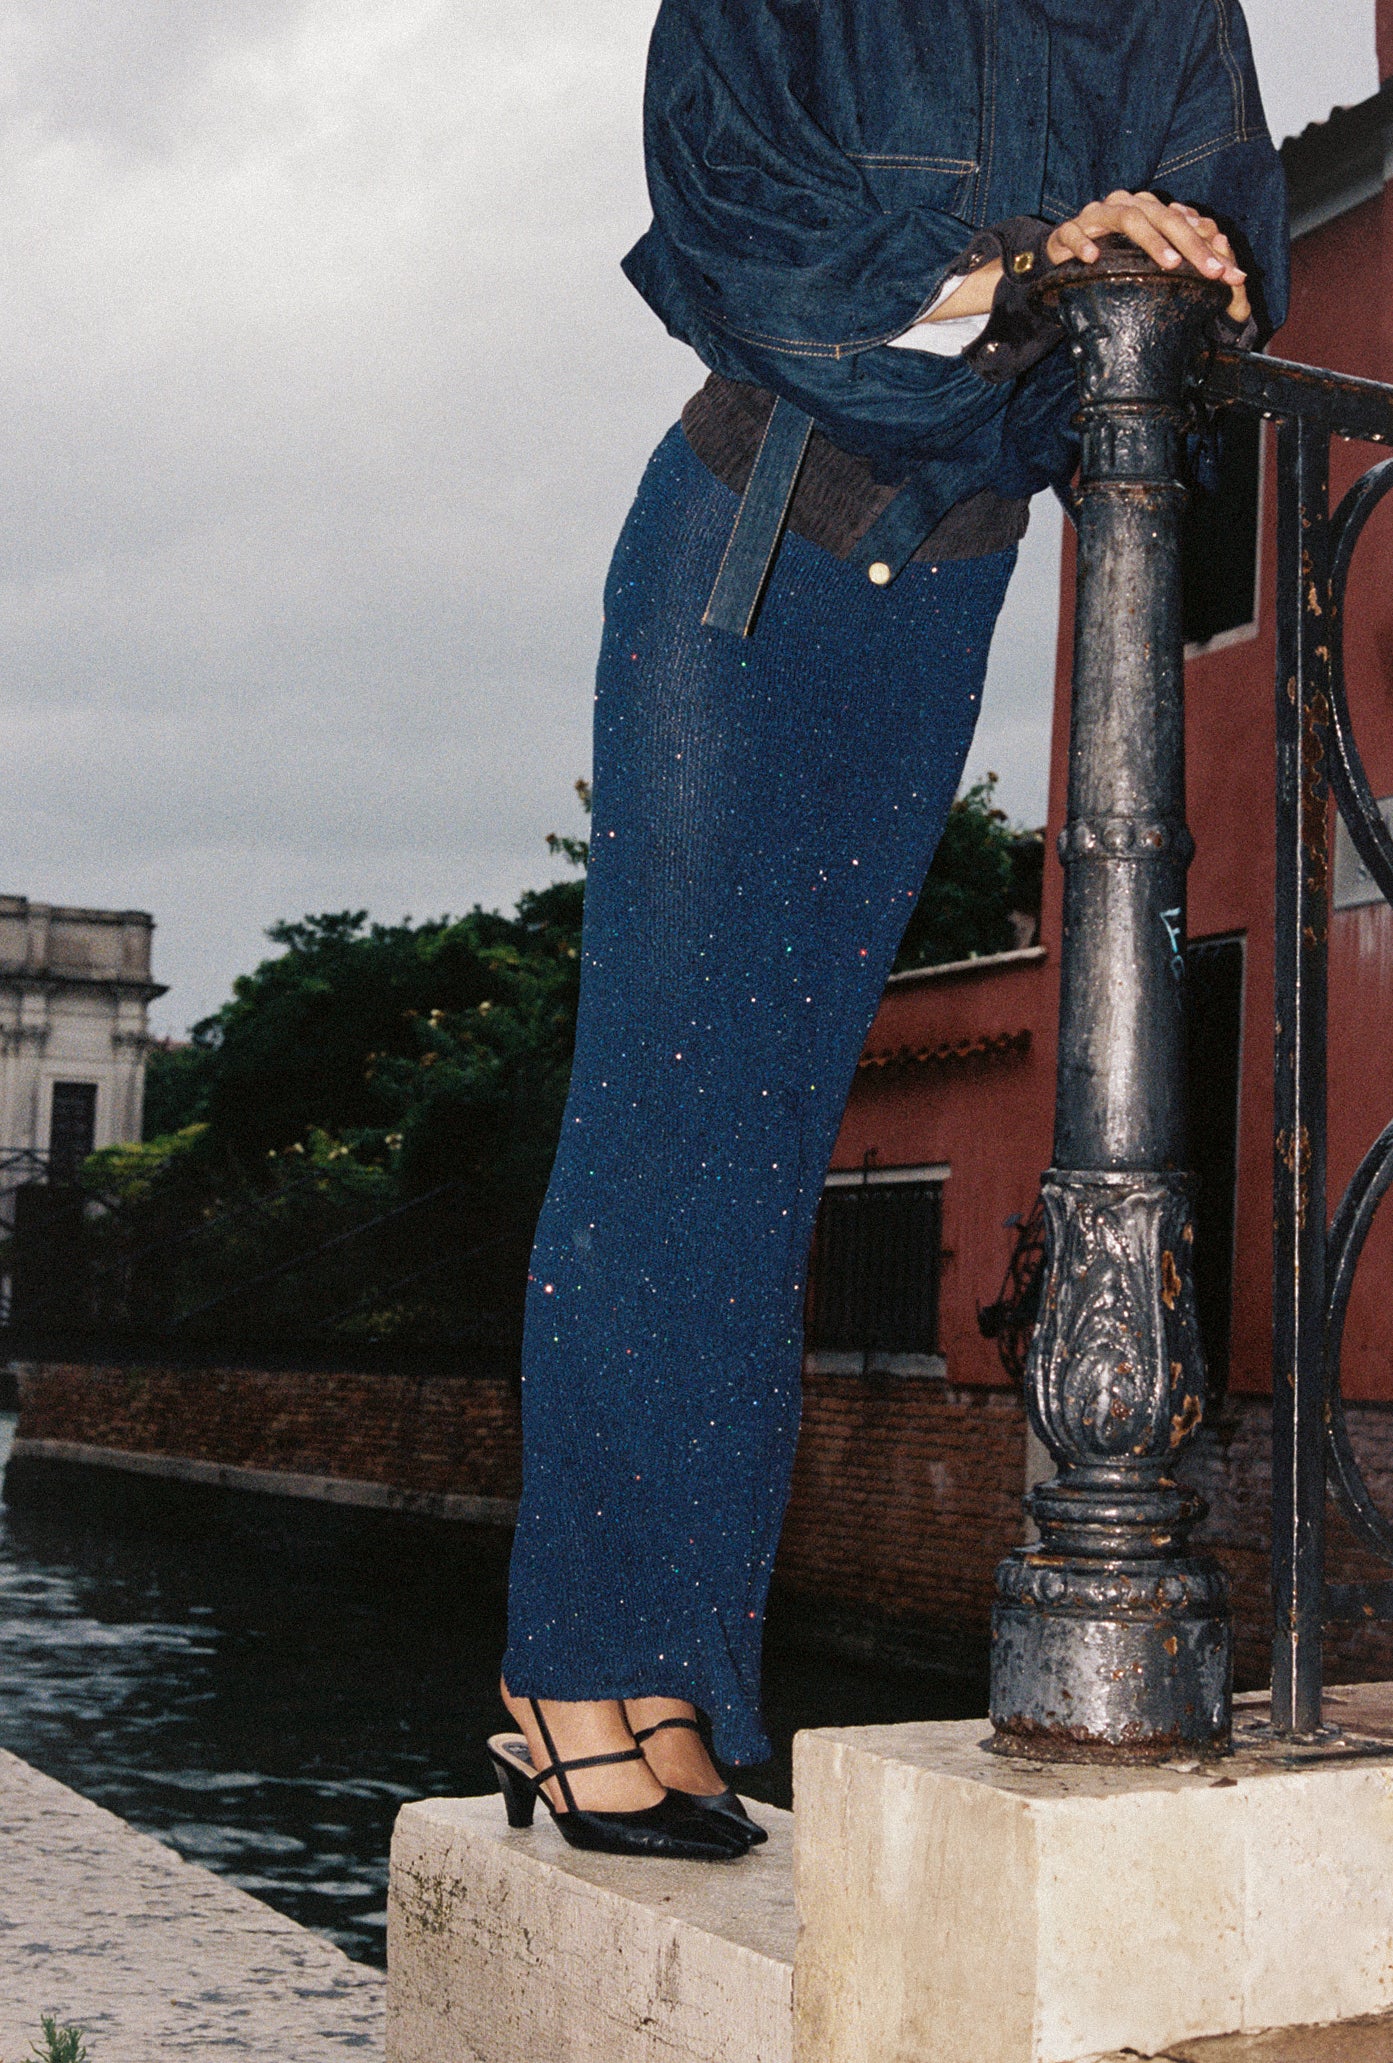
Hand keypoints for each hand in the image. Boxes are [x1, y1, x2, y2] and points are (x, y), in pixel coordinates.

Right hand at [1046, 192, 1248, 322]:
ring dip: (1151, 241)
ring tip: (1170, 264)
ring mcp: (1097, 215)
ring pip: (1128, 220)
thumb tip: (1226, 265)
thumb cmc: (1110, 257)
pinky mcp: (1068, 230)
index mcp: (1148, 208)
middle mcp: (1126, 205)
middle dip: (1191, 245)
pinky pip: (1076, 233)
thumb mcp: (1147, 258)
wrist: (1061, 254)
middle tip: (1212, 272)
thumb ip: (1182, 256)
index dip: (1210, 248)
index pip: (1185, 223)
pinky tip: (1094, 259)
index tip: (1232, 275)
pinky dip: (1084, 244)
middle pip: (1164, 218)